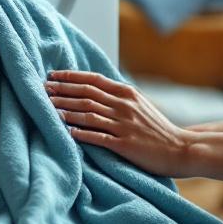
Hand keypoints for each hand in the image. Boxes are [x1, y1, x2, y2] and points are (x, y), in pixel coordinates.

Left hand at [46, 70, 199, 177]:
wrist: (179, 148)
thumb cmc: (157, 128)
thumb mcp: (139, 104)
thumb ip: (118, 96)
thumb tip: (94, 89)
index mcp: (127, 93)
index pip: (93, 80)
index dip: (70, 77)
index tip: (53, 76)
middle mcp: (124, 105)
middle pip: (86, 95)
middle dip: (62, 91)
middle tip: (43, 90)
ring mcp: (124, 125)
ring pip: (88, 113)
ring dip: (66, 110)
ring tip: (48, 108)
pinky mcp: (124, 144)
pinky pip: (98, 137)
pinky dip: (81, 133)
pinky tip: (67, 132)